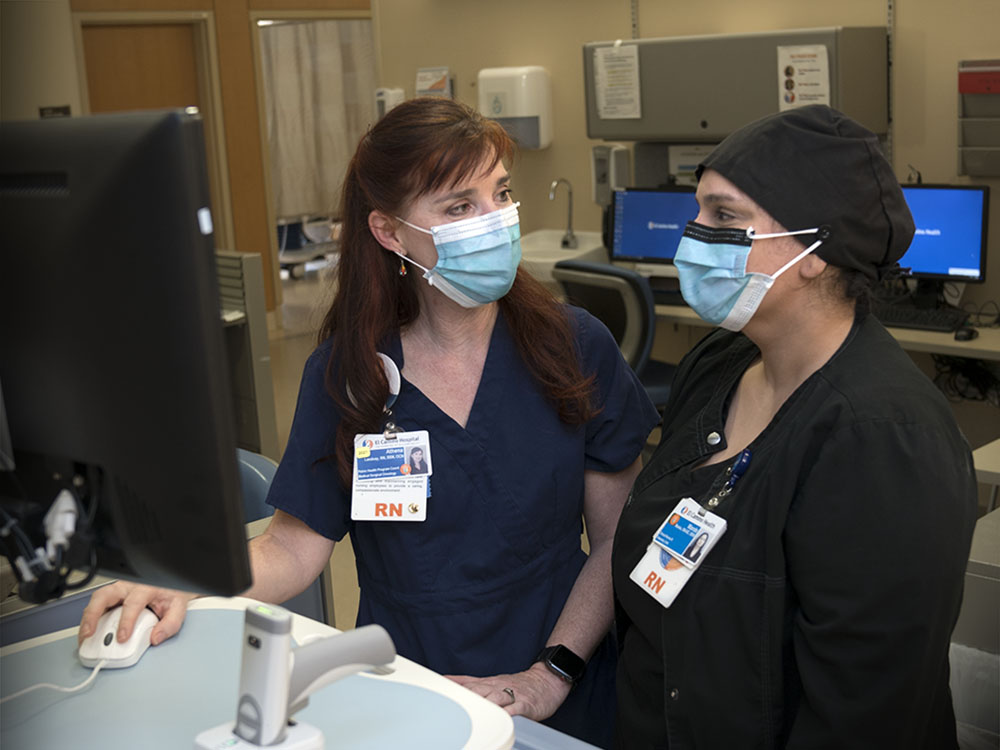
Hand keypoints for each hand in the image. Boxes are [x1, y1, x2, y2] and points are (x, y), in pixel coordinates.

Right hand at [78, 580, 196, 646]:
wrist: (170, 586)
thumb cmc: (170, 596)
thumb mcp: (178, 608)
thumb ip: (170, 624)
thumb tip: (156, 637)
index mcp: (146, 588)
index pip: (132, 603)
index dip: (125, 622)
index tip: (122, 638)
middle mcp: (128, 587)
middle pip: (104, 595)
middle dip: (93, 615)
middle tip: (89, 633)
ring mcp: (118, 590)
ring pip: (96, 600)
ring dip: (87, 619)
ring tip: (84, 638)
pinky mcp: (111, 597)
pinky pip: (96, 606)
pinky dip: (89, 620)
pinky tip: (88, 634)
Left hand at [446, 663, 571, 720]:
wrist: (546, 680)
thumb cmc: (518, 685)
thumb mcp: (492, 680)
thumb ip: (470, 682)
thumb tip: (447, 680)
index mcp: (488, 684)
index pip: (467, 685)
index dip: (453, 689)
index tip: (438, 692)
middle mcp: (498, 688)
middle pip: (478, 692)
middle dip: (466, 699)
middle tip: (452, 708)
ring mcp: (512, 696)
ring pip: (495, 699)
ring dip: (485, 705)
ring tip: (474, 715)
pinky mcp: (526, 704)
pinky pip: (516, 709)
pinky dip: (508, 714)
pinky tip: (502, 719)